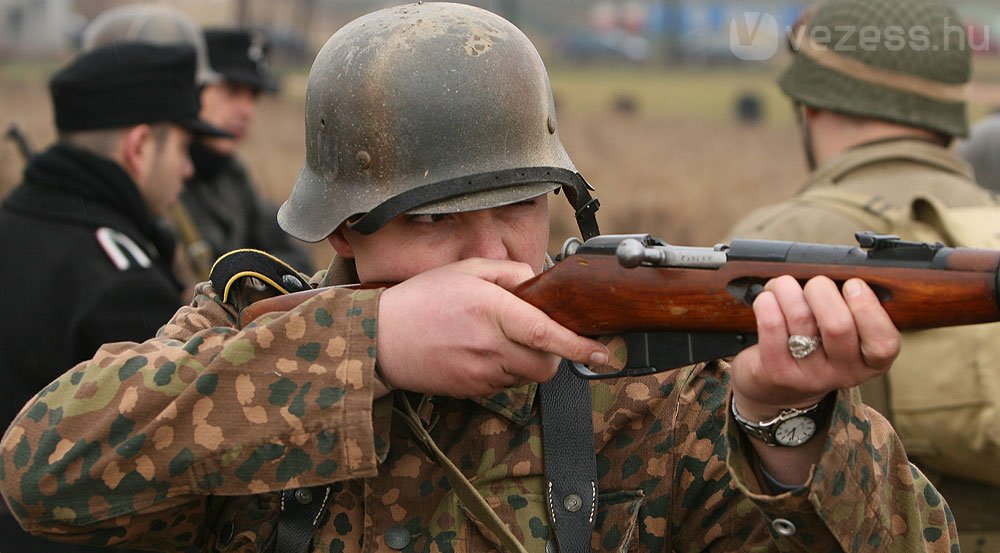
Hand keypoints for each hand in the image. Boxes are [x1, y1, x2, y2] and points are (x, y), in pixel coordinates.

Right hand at [375, 258, 609, 397]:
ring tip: (500, 340)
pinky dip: (506, 371)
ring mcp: (480, 372)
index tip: (602, 352)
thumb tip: (538, 281)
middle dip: (554, 355)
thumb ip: (508, 272)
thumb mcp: (465, 270)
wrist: (379, 338)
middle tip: (539, 337)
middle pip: (545, 365)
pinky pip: (505, 385)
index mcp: (490, 310)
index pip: (545, 334)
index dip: (578, 346)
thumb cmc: (421, 300)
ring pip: (527, 376)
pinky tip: (483, 352)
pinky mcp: (471, 390)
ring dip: (528, 362)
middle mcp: (489, 345)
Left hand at [730, 276, 899, 420]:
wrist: (776, 389)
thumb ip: (852, 308)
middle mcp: (843, 373)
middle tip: (814, 284)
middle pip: (838, 325)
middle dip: (821, 290)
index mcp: (870, 362)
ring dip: (788, 289)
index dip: (867, 307)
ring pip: (801, 318)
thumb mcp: (845, 335)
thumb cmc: (815, 346)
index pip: (884, 342)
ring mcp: (809, 375)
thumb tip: (844, 271)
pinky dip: (768, 302)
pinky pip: (772, 326)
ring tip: (783, 286)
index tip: (852, 285)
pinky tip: (767, 299)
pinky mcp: (777, 372)